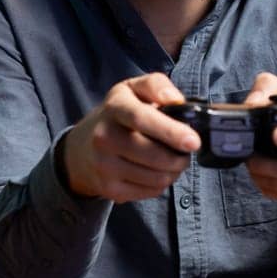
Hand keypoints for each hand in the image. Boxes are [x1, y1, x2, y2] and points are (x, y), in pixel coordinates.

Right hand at [60, 73, 199, 202]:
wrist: (82, 147)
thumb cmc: (118, 115)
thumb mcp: (133, 89)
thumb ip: (156, 86)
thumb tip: (177, 101)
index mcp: (115, 107)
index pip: (142, 119)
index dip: (170, 131)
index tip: (193, 141)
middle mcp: (104, 136)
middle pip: (153, 155)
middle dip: (180, 157)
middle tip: (186, 151)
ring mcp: (104, 165)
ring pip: (157, 177)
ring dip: (174, 171)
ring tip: (173, 160)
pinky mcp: (109, 188)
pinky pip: (151, 191)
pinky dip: (162, 183)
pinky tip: (157, 171)